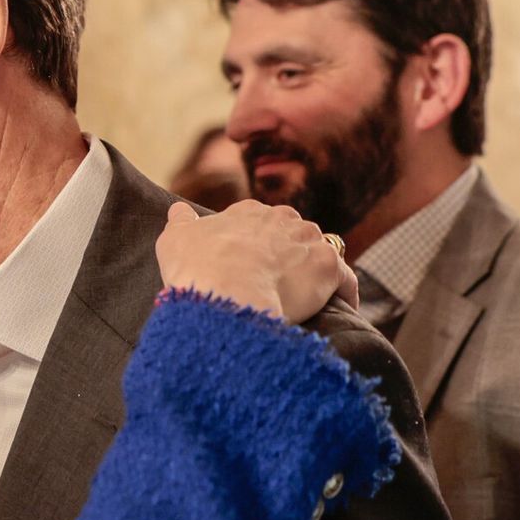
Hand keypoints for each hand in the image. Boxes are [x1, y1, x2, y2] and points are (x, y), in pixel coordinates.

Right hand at [155, 199, 356, 320]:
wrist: (225, 293)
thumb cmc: (197, 268)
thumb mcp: (175, 239)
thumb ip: (181, 222)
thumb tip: (179, 211)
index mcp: (249, 212)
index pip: (260, 223)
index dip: (255, 244)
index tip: (249, 264)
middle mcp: (284, 218)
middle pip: (293, 235)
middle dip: (288, 254)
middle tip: (275, 282)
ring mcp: (309, 241)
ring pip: (320, 254)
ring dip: (315, 271)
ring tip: (305, 298)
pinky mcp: (329, 267)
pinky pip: (344, 280)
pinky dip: (343, 293)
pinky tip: (337, 308)